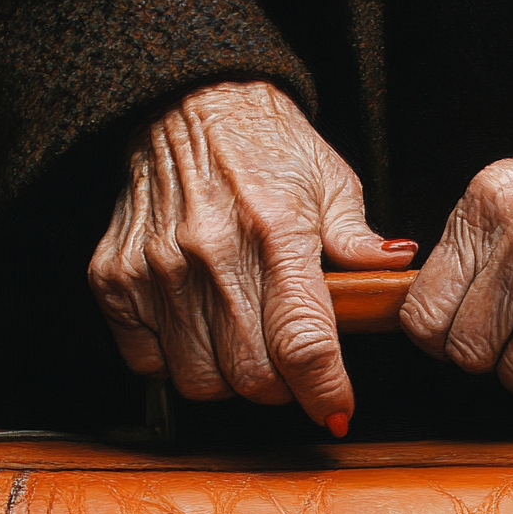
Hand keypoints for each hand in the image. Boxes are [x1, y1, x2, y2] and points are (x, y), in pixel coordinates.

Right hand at [88, 80, 415, 434]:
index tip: (337, 411)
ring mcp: (157, 269)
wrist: (185, 102)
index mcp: (277, 233)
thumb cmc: (265, 145)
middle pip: (252, 377)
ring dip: (231, 381)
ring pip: (201, 381)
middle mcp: (212, 255)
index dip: (325, 392)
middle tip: (290, 368)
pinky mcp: (115, 278)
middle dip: (282, 389)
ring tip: (244, 345)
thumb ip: (360, 241)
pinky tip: (197, 332)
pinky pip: (148, 363)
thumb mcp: (331, 182)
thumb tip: (397, 271)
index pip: (303, 344)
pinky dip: (176, 364)